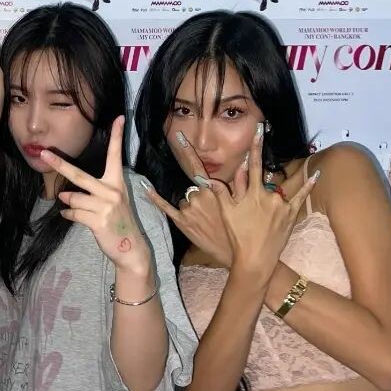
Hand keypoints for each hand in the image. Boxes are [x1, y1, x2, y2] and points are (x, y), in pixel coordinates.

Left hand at [42, 117, 149, 272]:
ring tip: (72, 206)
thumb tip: (64, 194)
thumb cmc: (117, 221)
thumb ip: (93, 192)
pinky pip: (73, 213)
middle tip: (44, 154)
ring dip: (68, 203)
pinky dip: (69, 215)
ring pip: (73, 198)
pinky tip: (71, 216)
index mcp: (117, 182)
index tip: (119, 117)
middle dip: (60, 164)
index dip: (117, 136)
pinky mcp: (98, 220)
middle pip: (79, 175)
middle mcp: (112, 191)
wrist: (130, 248)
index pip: (116, 155)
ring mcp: (106, 206)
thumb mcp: (112, 201)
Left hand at [143, 135, 233, 267]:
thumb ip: (239, 182)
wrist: (240, 253)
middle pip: (192, 188)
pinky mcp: (182, 222)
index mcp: (213, 190)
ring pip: (184, 200)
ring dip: (191, 206)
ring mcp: (189, 210)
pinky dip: (155, 197)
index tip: (179, 137)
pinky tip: (146, 188)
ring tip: (206, 221)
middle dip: (200, 197)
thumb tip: (244, 164)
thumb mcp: (242, 202)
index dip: (188, 151)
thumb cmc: (242, 228)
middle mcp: (198, 197)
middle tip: (212, 213)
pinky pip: (166, 207)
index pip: (198, 166)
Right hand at [208, 125, 316, 282]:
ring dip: (281, 176)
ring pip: (281, 185)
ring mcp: (281, 205)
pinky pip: (301, 197)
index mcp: (251, 194)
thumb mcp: (226, 214)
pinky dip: (309, 185)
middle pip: (268, 172)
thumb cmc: (238, 238)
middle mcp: (268, 196)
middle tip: (267, 133)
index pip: (253, 165)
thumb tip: (206, 179)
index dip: (255, 146)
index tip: (259, 130)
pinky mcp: (290, 215)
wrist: (255, 260)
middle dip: (266, 154)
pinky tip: (316, 175)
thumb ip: (220, 193)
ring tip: (287, 162)